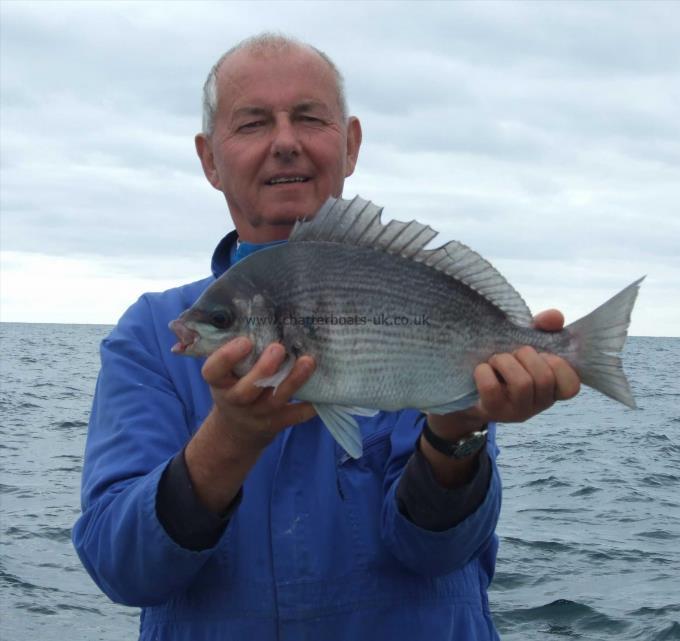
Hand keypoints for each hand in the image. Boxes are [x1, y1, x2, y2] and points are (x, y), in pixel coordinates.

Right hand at [201, 337, 316, 452]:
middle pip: (246, 390)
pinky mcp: (276, 423)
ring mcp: (256, 415)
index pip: (213, 371)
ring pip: (274, 400)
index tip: (245, 340)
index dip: (227, 357)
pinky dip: (309, 406)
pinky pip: (294, 416)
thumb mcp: (226, 372)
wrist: (237, 429)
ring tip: (308, 361)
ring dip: (293, 380)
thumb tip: (257, 310)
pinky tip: (323, 391)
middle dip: (264, 369)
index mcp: (219, 382)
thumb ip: (236, 351)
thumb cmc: (234, 385)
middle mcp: (235, 400)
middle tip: (278, 348)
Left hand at [428, 309, 580, 438]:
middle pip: (544, 378)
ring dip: (505, 362)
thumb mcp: (525, 342)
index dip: (559, 365)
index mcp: (553, 387)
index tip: (543, 354)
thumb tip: (554, 317)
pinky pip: (492, 388)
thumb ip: (544, 327)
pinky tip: (482, 369)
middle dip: (525, 356)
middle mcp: (539, 403)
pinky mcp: (494, 411)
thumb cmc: (505, 363)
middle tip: (511, 353)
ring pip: (522, 384)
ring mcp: (518, 411)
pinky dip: (484, 372)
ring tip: (495, 360)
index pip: (571, 385)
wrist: (469, 387)